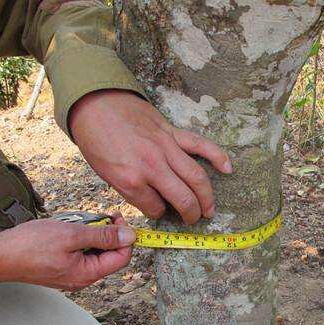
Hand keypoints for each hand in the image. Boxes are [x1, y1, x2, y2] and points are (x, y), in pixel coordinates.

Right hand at [0, 214, 134, 290]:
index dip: (125, 236)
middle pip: (110, 255)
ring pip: (95, 252)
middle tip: (97, 217)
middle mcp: (83, 278)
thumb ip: (104, 236)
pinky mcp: (62, 269)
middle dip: (107, 233)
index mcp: (88, 274)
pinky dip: (79, 239)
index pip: (123, 257)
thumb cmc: (29, 246)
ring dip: (92, 235)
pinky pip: (81, 253)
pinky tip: (68, 230)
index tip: (118, 218)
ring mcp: (72, 275)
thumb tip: (130, 236)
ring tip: (77, 223)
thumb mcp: (72, 234)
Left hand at [69, 89, 231, 224]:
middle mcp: (152, 166)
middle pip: (183, 198)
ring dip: (207, 197)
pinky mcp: (173, 133)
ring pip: (196, 177)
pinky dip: (217, 156)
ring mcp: (166, 148)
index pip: (155, 208)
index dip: (159, 214)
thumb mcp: (106, 174)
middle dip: (191, 214)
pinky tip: (228, 168)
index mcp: (131, 180)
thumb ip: (132, 190)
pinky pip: (200, 145)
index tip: (160, 212)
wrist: (95, 104)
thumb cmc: (96, 140)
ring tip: (210, 210)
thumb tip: (154, 200)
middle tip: (193, 220)